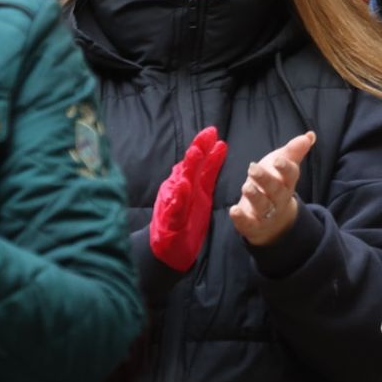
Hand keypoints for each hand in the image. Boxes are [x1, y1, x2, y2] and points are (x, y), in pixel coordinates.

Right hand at [150, 127, 227, 271]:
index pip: (198, 163)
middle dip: (198, 150)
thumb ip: (207, 171)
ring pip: (181, 183)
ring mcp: (174, 205)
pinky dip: (178, 197)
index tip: (214, 131)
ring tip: (196, 153)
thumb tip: (214, 148)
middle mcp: (180, 191)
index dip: (205, 147)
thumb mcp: (201, 192)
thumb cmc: (184, 219)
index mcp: (190, 184)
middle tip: (207, 134)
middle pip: (189, 167)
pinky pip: (175, 208)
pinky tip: (183, 187)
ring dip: (188, 168)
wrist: (167, 250)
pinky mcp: (171, 221)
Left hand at [229, 131, 314, 246]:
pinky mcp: (252, 224)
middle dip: (265, 179)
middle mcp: (279, 198)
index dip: (285, 168)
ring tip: (246, 187)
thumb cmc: (276, 184)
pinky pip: (248, 223)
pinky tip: (233, 211)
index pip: (290, 175)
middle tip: (253, 168)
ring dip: (255, 197)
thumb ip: (294, 151)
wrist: (273, 220)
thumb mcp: (283, 166)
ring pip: (263, 206)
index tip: (278, 160)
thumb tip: (310, 135)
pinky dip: (241, 218)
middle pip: (275, 190)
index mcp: (287, 182)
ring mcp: (266, 213)